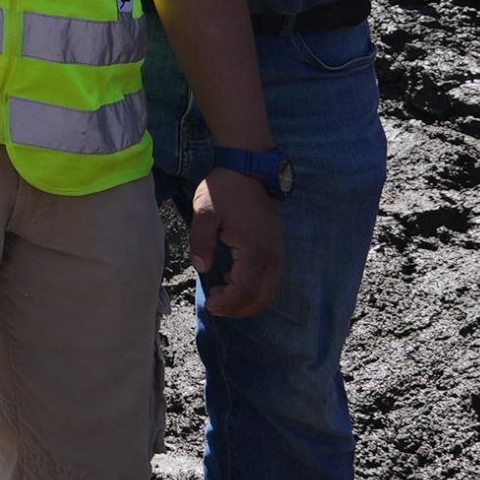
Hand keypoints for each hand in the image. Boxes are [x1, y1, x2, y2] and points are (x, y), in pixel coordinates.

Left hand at [189, 170, 287, 320]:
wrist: (248, 170)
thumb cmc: (225, 191)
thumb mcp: (204, 212)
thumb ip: (201, 242)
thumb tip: (202, 268)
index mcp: (254, 251)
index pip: (244, 291)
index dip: (227, 303)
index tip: (210, 304)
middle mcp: (272, 257)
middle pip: (261, 298)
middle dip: (238, 309)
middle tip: (216, 306)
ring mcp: (278, 254)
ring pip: (270, 292)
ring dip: (249, 302)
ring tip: (223, 297)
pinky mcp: (278, 250)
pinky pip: (272, 281)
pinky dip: (257, 291)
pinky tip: (236, 283)